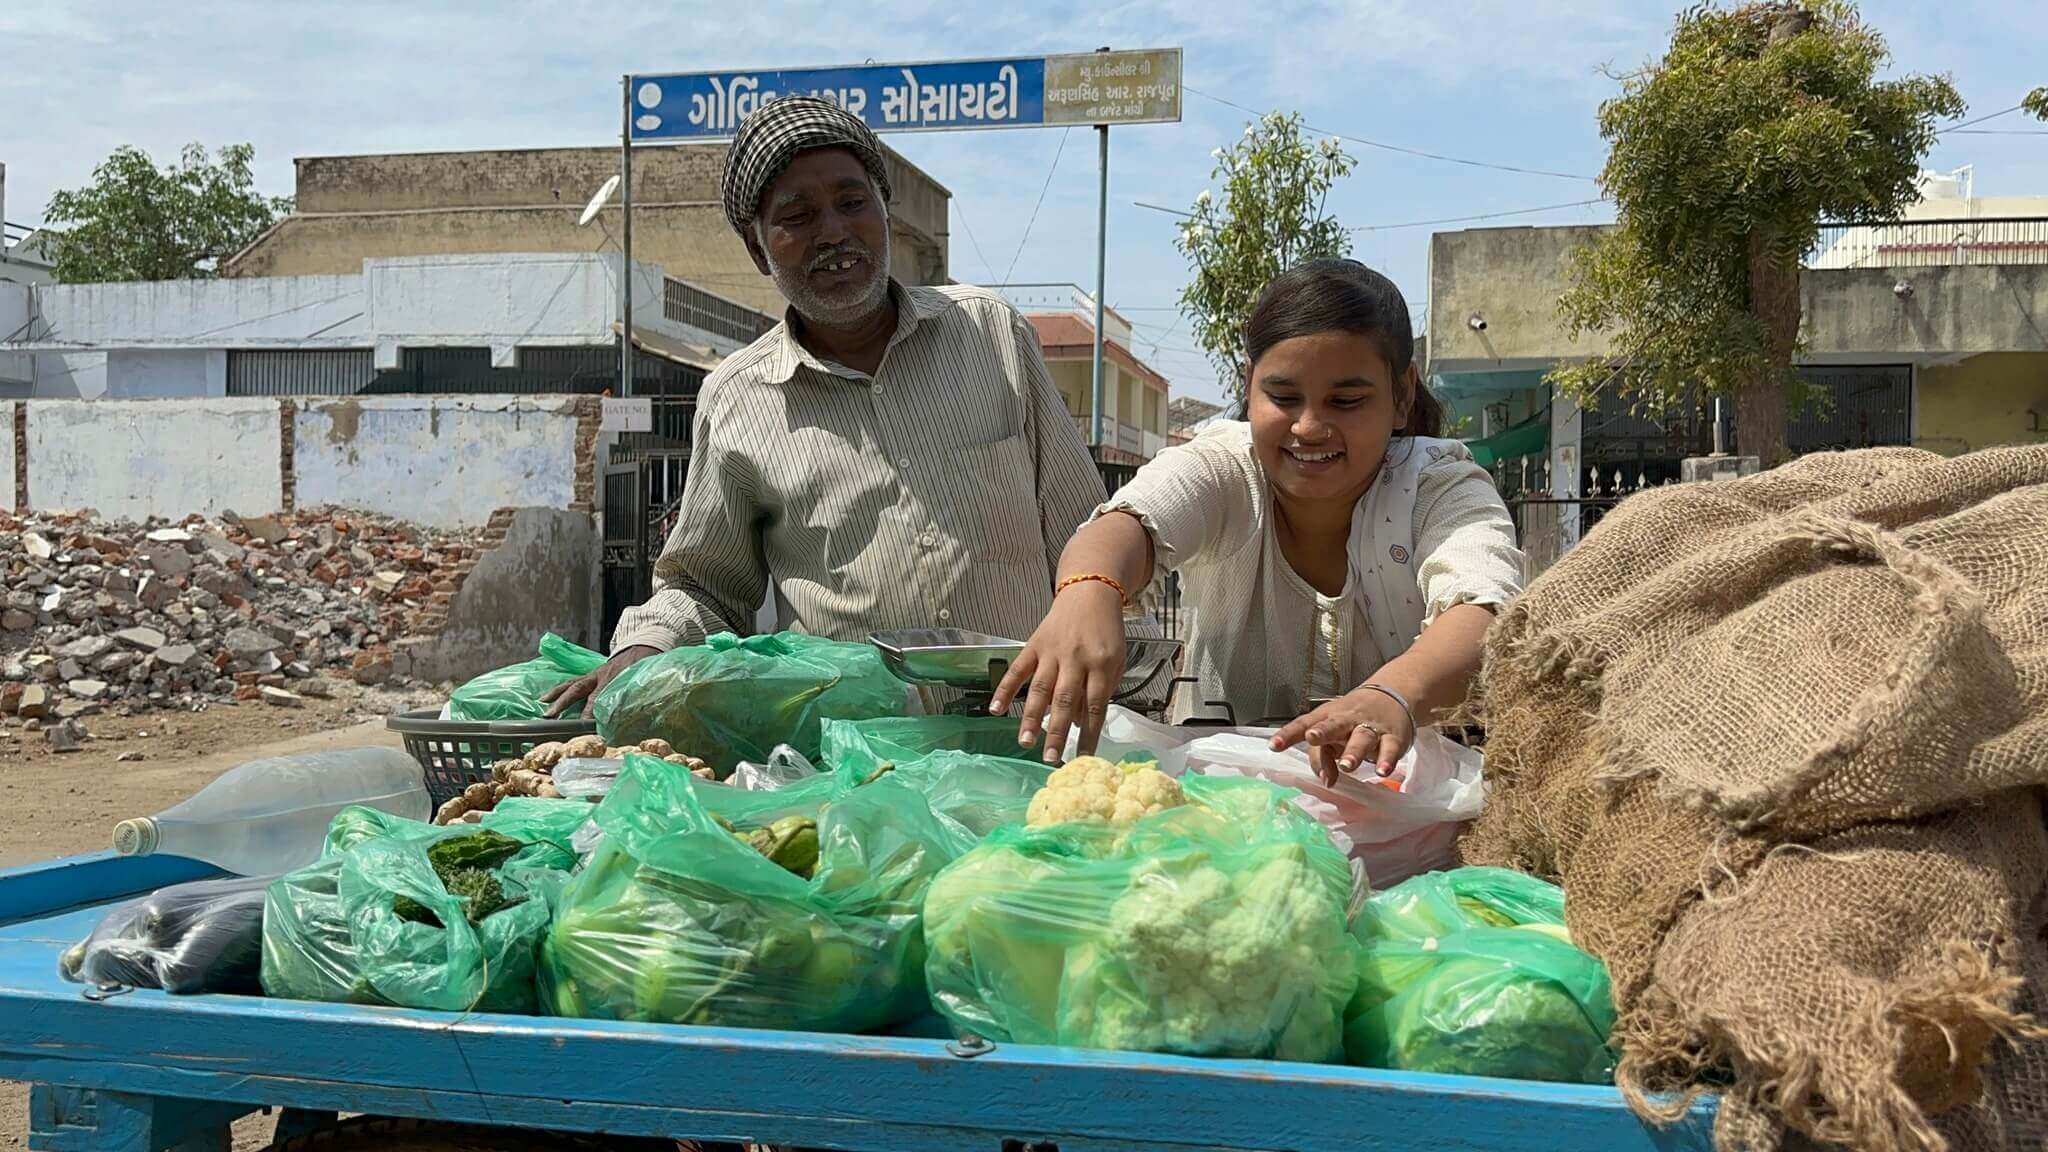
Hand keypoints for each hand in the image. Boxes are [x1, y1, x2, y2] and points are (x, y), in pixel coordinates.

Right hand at [543, 645, 659, 717]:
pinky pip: (572, 682)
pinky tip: (547, 698)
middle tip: (549, 716)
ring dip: (555, 695)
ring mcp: (593, 674)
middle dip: (562, 703)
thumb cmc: (644, 667)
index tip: (583, 725)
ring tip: (541, 705)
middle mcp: (599, 676)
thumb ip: (639, 696)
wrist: (643, 646)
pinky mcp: (590, 675)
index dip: (590, 711)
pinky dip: (559, 690)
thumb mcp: (645, 681)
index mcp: (614, 678)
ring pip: (571, 683)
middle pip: (577, 689)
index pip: (598, 697)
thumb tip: (639, 716)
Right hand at [988, 582, 1126, 762]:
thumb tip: (1080, 723)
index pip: (1096, 706)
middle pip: (1065, 701)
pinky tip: (996, 708)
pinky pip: (1018, 669)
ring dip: (1031, 717)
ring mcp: (1052, 652)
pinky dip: (1005, 688)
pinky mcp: (1034, 645)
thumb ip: (1101, 690)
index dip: (1089, 734)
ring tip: (1025, 741)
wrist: (1090, 594)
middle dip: (1057, 732)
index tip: (1084, 757)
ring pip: (1040, 689)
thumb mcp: (1116, 660)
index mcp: (1101, 664)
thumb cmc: (1105, 632)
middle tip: (1051, 758)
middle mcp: (1076, 659)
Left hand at [1271, 685, 1416, 786]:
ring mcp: (1370, 727)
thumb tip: (1326, 782)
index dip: (1288, 734)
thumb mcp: (1333, 735)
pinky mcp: (1392, 737)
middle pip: (1333, 725)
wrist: (1392, 696)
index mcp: (1326, 717)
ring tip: (1347, 766)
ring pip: (1361, 737)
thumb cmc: (1351, 720)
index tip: (1274, 746)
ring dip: (1354, 752)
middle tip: (1312, 738)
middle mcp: (1347, 720)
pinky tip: (1382, 771)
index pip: (1304, 723)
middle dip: (1323, 732)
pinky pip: (1389, 749)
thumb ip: (1323, 758)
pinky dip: (1386, 760)